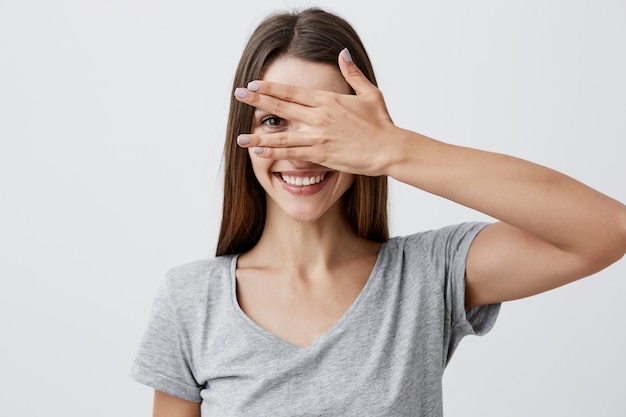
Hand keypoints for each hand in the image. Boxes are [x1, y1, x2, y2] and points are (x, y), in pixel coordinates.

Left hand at [233, 49, 399, 175]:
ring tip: (241, 138)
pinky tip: (260, 153)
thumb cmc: (382, 123)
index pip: (292, 92)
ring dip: (260, 136)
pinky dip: (275, 153)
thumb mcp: (370, 93)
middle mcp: (320, 116)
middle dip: (257, 101)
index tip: (253, 84)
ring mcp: (319, 137)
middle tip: (237, 95)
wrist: (390, 149)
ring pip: (283, 135)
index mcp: (328, 100)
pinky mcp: (322, 155)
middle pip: (282, 107)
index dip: (270, 87)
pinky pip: (293, 153)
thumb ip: (353, 73)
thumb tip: (343, 53)